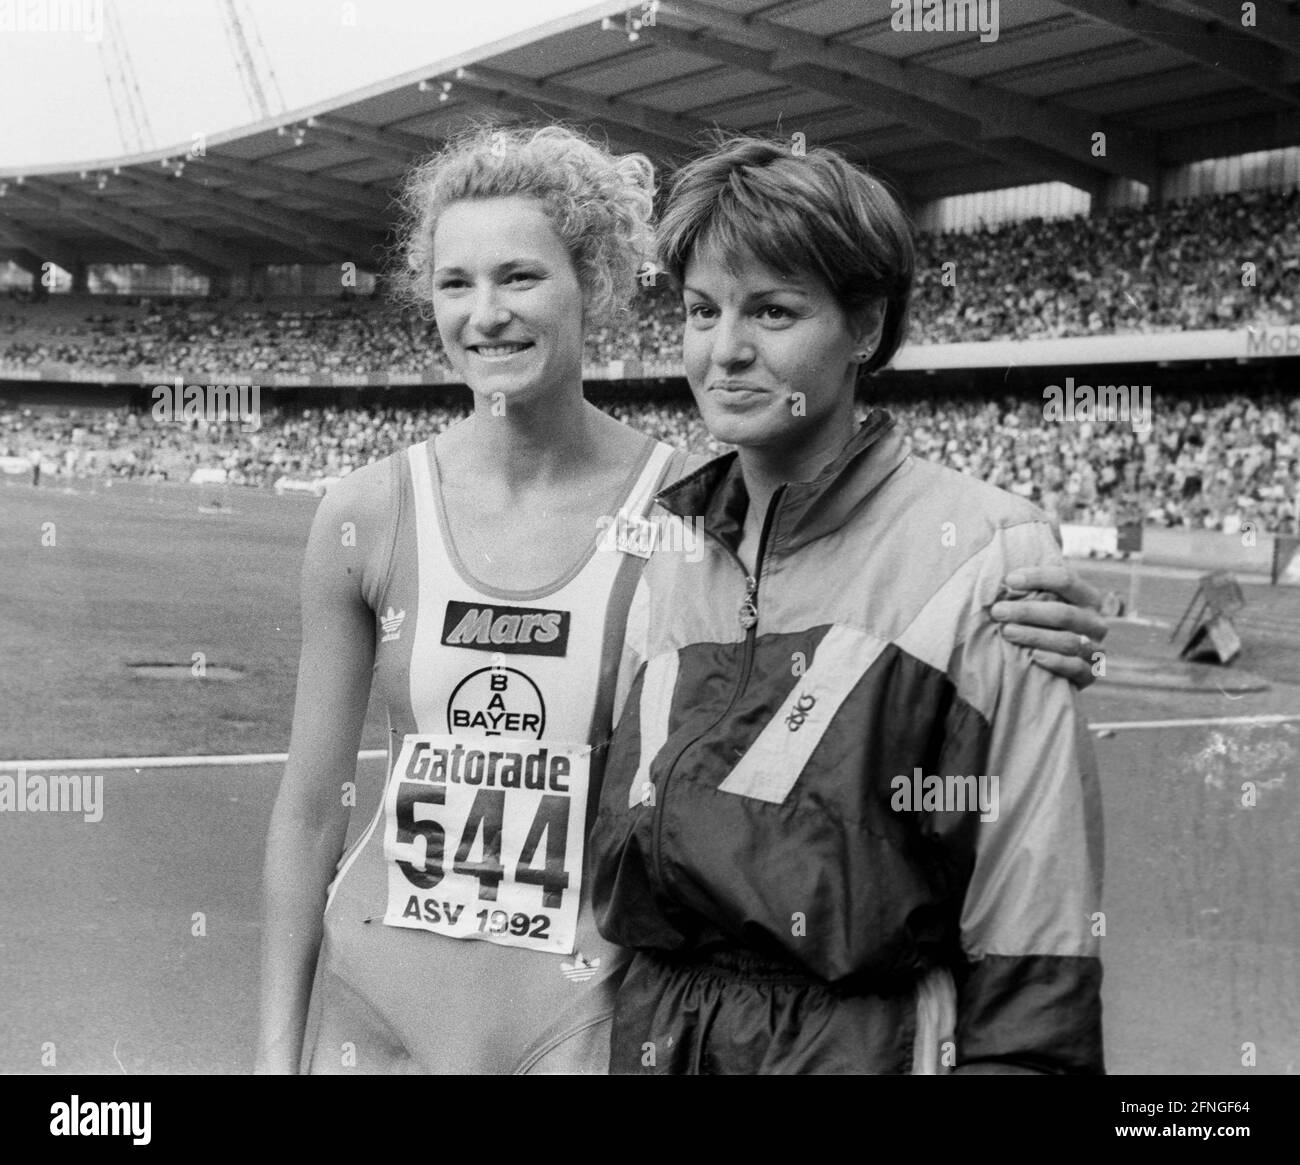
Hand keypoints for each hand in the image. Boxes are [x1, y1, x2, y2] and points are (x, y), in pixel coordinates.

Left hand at [990, 565, 1108, 689]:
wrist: (1055, 670)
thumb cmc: (1042, 627)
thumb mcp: (1043, 606)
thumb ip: (1033, 592)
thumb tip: (1007, 577)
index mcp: (1087, 598)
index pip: (1066, 580)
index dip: (1038, 577)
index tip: (1009, 580)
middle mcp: (1096, 623)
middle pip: (1064, 613)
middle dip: (1028, 611)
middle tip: (998, 611)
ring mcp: (1096, 650)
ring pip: (1068, 641)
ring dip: (1034, 635)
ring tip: (1007, 631)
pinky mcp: (1091, 674)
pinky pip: (1076, 668)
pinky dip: (1055, 661)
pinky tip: (1033, 656)